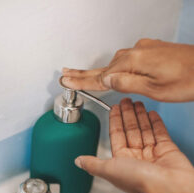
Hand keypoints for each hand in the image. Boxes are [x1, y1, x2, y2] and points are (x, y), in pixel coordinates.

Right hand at [62, 39, 193, 101]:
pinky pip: (125, 60)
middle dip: (83, 73)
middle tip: (66, 74)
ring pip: (114, 63)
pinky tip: (109, 71)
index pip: (101, 76)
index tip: (67, 81)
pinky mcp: (149, 51)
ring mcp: (142, 50)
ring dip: (97, 71)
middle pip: (103, 67)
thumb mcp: (155, 89)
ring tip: (80, 75)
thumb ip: (128, 83)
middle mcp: (135, 52)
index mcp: (134, 63)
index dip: (82, 81)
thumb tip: (107, 80)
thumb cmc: (187, 79)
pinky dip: (113, 67)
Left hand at [75, 98, 193, 192]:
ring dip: (140, 116)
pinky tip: (152, 114)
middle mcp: (136, 157)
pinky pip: (160, 133)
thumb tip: (79, 161)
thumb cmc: (139, 181)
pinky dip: (156, 123)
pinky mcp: (167, 151)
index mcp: (122, 161)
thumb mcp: (109, 169)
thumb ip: (93, 163)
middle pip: (130, 130)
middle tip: (126, 101)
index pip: (116, 135)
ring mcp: (152, 154)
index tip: (114, 109)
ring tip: (138, 103)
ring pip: (144, 130)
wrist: (167, 187)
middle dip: (127, 115)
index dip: (114, 121)